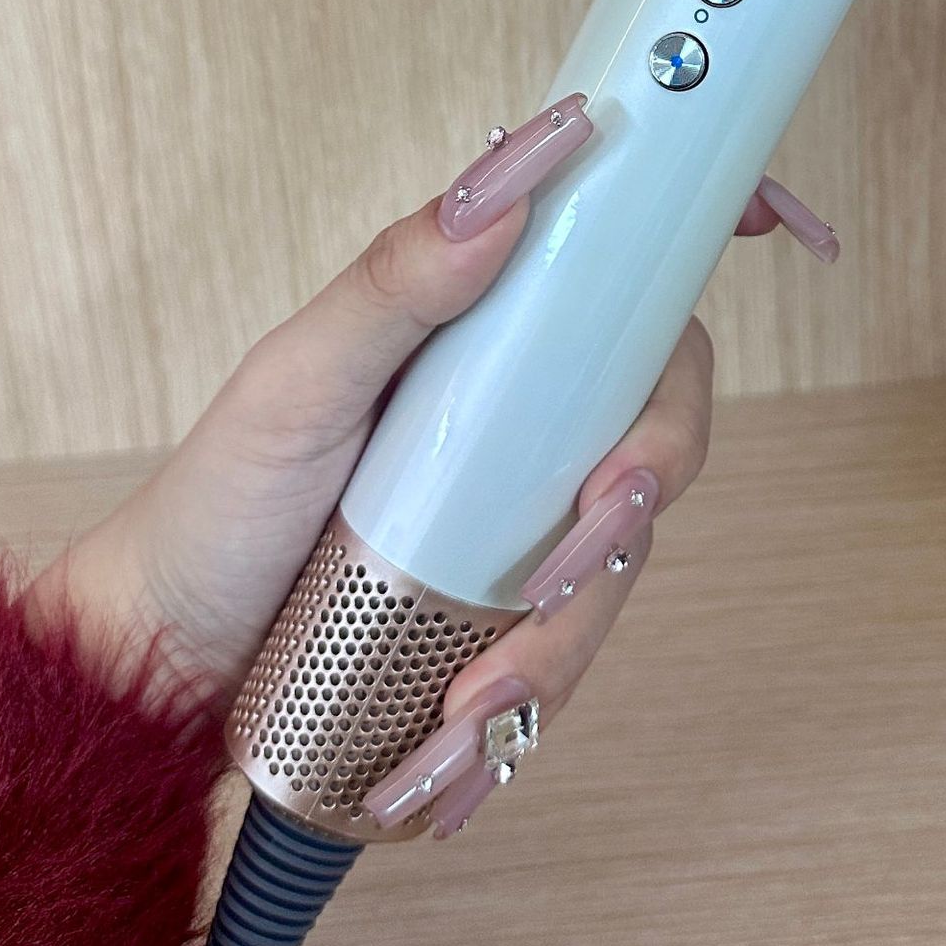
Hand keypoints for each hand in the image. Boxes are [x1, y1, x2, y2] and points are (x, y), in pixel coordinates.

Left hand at [31, 95, 837, 831]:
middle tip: (585, 529)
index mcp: (487, 330)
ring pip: (623, 554)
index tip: (785, 224)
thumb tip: (512, 184)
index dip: (712, 230)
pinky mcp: (508, 613)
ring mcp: (522, 514)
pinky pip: (568, 654)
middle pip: (660, 413)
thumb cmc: (219, 501)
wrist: (161, 661)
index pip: (623, 266)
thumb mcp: (298, 382)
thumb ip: (397, 280)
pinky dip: (523, 710)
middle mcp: (524, 413)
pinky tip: (447, 761)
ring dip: (569, 632)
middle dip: (649, 475)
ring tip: (470, 696)